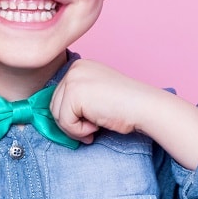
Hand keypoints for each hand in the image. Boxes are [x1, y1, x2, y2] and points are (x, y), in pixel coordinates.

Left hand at [49, 59, 197, 169]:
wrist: (145, 107)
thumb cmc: (126, 106)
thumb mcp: (96, 96)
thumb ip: (77, 99)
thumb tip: (52, 116)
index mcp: (79, 67)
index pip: (59, 97)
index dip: (72, 115)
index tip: (91, 119)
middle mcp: (74, 68)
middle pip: (54, 105)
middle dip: (71, 122)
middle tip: (93, 127)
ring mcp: (73, 79)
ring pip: (57, 115)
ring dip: (75, 128)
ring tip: (96, 125)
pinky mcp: (74, 93)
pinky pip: (64, 122)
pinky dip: (79, 131)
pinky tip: (96, 125)